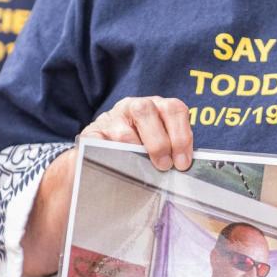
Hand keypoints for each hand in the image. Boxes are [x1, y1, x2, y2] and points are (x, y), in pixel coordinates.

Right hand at [23, 96, 195, 276]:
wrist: (103, 159)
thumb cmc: (140, 155)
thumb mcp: (160, 149)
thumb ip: (174, 152)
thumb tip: (186, 170)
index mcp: (156, 107)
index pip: (173, 109)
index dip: (181, 135)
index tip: (183, 163)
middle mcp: (133, 107)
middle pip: (146, 110)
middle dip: (159, 141)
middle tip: (164, 166)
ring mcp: (110, 118)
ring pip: (123, 131)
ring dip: (135, 152)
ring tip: (141, 169)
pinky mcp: (90, 133)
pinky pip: (98, 142)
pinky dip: (109, 154)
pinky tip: (117, 165)